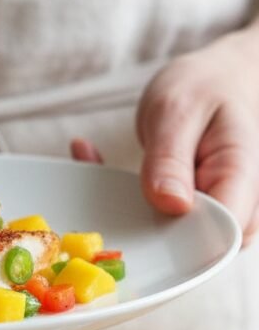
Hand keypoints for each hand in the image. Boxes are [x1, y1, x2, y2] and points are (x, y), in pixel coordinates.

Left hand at [71, 27, 258, 244]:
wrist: (216, 81)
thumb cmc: (206, 89)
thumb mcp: (179, 110)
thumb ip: (171, 158)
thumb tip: (170, 205)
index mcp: (239, 178)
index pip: (220, 234)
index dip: (176, 240)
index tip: (132, 215)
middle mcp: (233, 207)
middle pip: (192, 249)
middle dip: (137, 227)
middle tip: (96, 188)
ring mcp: (209, 215)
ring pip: (164, 239)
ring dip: (120, 209)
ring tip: (89, 159)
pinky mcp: (186, 214)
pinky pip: (151, 221)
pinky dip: (116, 197)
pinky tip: (90, 155)